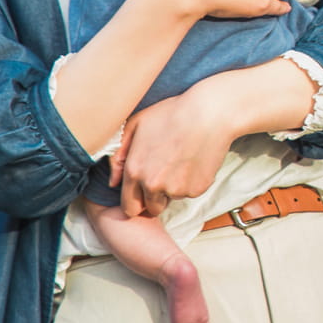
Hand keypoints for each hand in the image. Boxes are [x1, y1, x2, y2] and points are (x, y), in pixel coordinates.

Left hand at [114, 85, 239, 217]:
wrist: (209, 114)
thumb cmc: (172, 113)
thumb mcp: (136, 125)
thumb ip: (119, 156)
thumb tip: (113, 182)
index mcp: (134, 171)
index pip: (129, 207)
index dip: (135, 201)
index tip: (142, 192)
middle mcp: (153, 185)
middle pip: (152, 208)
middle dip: (155, 197)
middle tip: (164, 175)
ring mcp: (176, 189)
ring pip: (172, 198)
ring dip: (173, 187)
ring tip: (181, 161)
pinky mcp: (197, 188)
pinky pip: (190, 191)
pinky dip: (191, 182)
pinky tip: (194, 161)